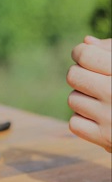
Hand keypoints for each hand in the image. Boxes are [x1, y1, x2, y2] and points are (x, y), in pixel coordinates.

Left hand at [67, 36, 111, 151]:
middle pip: (73, 76)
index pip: (84, 55)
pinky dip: (84, 120)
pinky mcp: (106, 139)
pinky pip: (74, 123)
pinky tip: (100, 117)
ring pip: (73, 99)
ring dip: (84, 98)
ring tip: (103, 100)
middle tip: (95, 79)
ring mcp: (111, 118)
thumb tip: (86, 43)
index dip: (80, 52)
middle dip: (81, 75)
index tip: (85, 56)